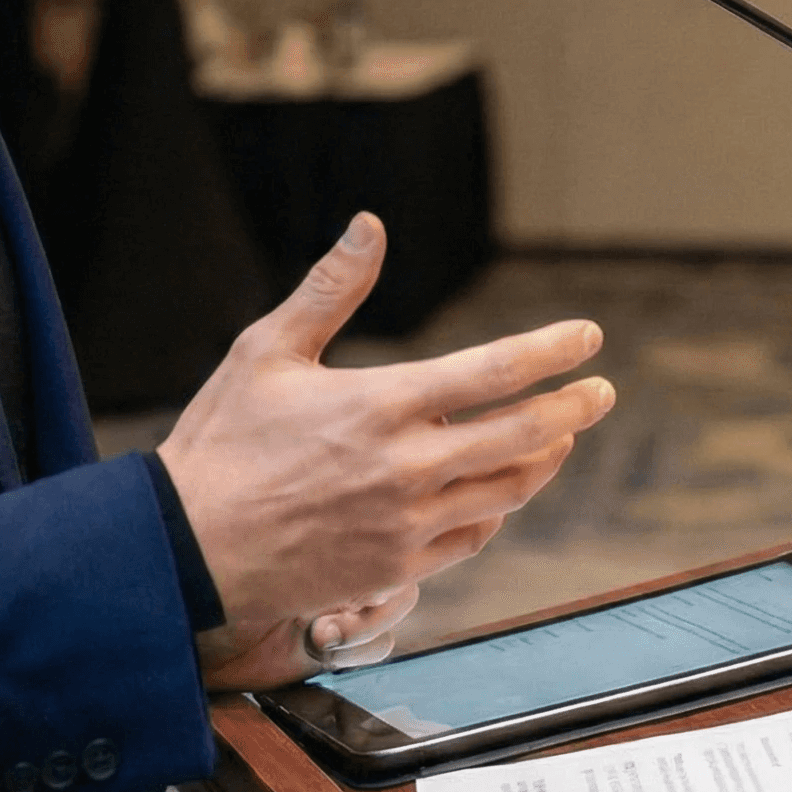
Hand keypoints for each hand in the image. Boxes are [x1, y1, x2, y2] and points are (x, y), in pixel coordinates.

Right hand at [159, 212, 613, 690]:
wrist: (189, 546)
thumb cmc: (224, 439)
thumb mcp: (266, 349)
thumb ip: (330, 289)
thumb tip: (370, 224)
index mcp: (381, 404)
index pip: (494, 372)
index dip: (551, 351)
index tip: (589, 337)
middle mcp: (407, 467)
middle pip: (523, 435)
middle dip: (574, 408)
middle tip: (602, 390)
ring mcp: (408, 523)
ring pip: (509, 491)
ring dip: (545, 458)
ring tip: (560, 435)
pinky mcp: (396, 566)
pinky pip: (474, 538)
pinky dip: (499, 508)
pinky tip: (500, 491)